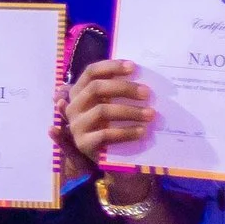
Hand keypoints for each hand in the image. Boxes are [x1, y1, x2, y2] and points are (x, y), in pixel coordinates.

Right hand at [66, 59, 155, 179]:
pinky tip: (142, 131)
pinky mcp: (83, 144)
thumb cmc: (111, 124)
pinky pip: (106, 134)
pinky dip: (126, 132)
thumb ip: (117, 91)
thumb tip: (138, 76)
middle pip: (96, 88)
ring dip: (130, 111)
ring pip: (102, 110)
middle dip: (124, 88)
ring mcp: (76, 125)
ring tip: (150, 114)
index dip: (111, 66)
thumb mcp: (110, 105)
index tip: (133, 67)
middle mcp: (73, 107)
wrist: (105, 157)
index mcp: (78, 92)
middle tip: (147, 93)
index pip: (91, 72)